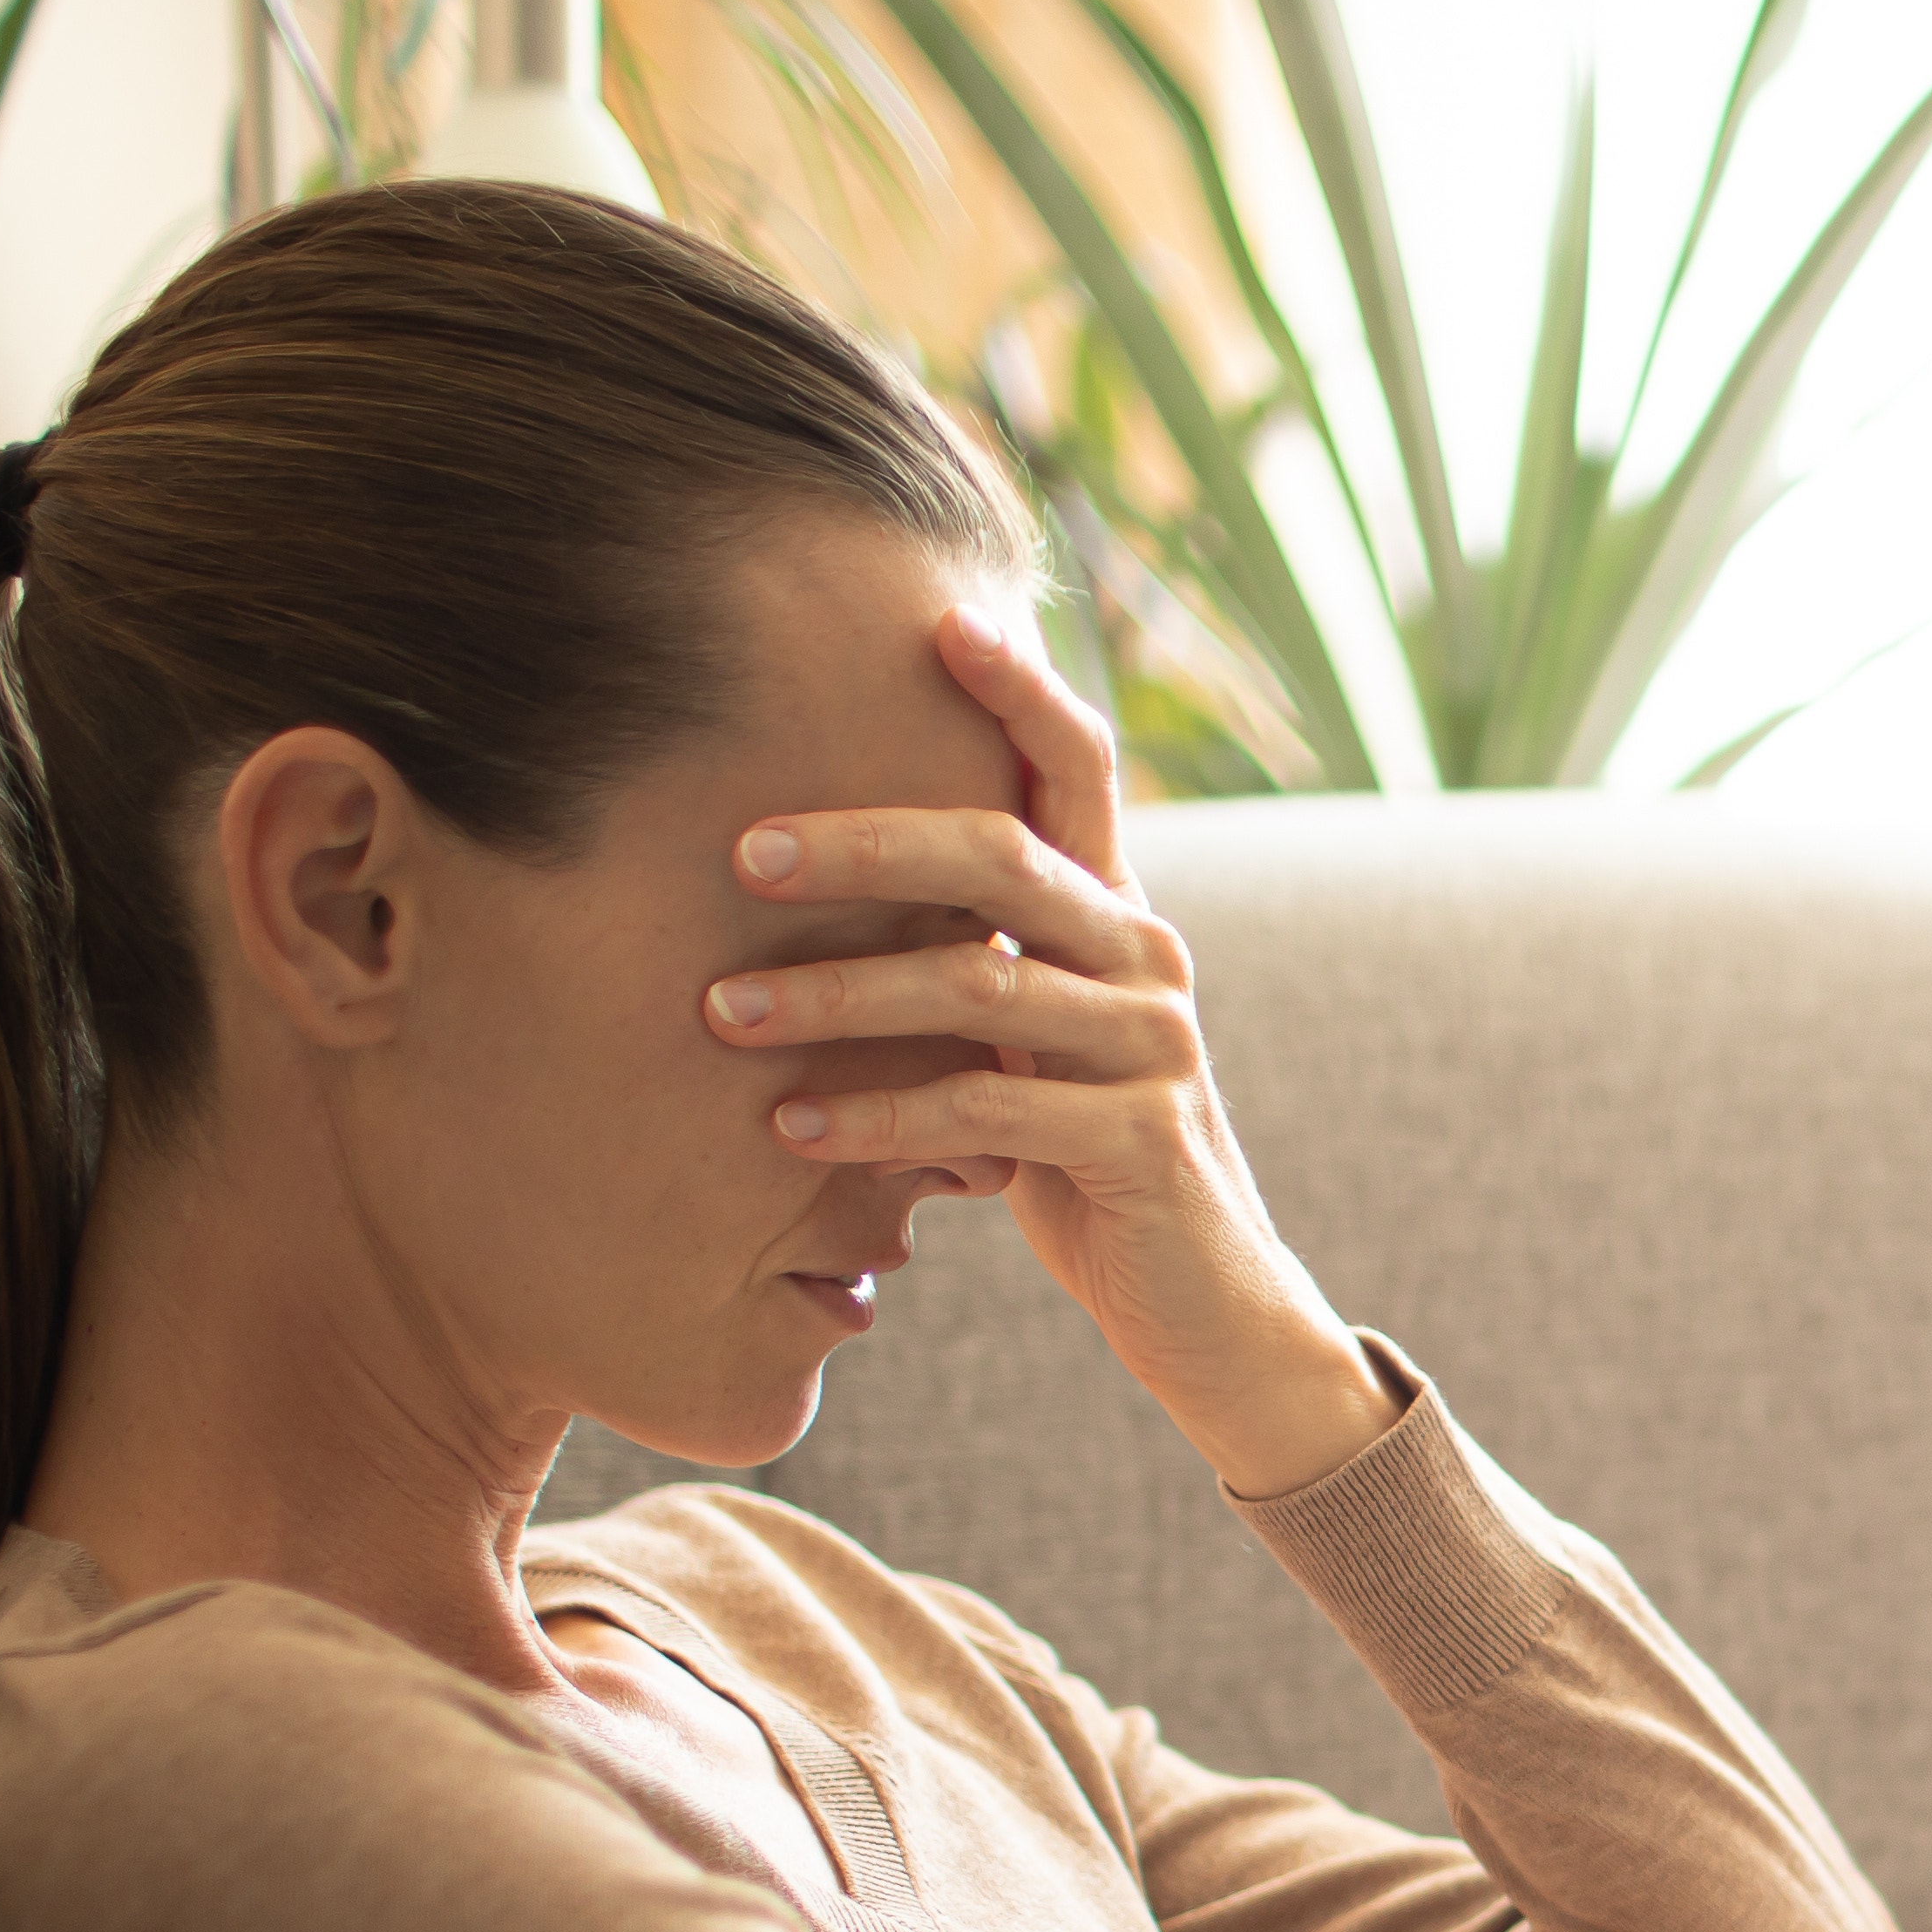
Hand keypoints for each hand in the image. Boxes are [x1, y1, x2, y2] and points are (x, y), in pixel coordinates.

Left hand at [705, 604, 1395, 1497]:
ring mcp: (1151, 1048)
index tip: (933, 619)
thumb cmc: (1088, 1172)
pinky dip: (876, 1116)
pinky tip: (792, 1131)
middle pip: (1003, 855)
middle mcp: (1146, 959)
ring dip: (834, 996)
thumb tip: (811, 897)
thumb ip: (968, 970)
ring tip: (719, 1011)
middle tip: (741, 847)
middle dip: (862, 842)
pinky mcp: (1138, 1142)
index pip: (1079, 769)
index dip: (1017, 687)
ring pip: (977, 984)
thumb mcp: (1027, 1050)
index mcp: (1118, 918)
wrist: (1212, 1313)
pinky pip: (985, 1109)